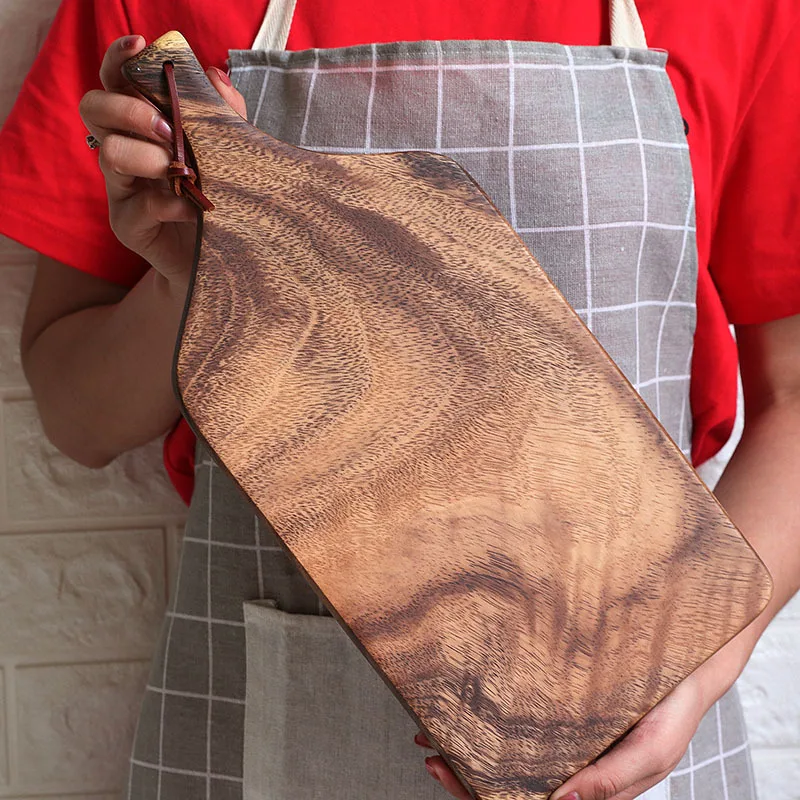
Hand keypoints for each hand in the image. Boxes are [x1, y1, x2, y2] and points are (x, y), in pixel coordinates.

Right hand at [79, 35, 246, 284]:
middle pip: (94, 108)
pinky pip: (137, 206)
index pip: (117, 81)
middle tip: (165, 128)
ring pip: (109, 154)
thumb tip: (216, 76)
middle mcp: (125, 150)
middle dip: (127, 109)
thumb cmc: (220, 199)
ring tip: (181, 170)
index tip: (139, 45)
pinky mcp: (127, 225)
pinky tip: (192, 208)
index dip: (119, 60)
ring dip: (147, 156)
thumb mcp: (230, 154)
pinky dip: (168, 203)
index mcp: (143, 126)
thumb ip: (226, 116)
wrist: (223, 255)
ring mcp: (121, 189)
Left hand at [415, 632, 752, 799]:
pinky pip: (524, 708)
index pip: (528, 799)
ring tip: (436, 722)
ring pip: (511, 741)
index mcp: (590, 781)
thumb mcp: (654, 749)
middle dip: (465, 766)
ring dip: (474, 735)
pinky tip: (472, 693)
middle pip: (510, 772)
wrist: (694, 655)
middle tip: (428, 744)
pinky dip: (495, 707)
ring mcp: (566, 727)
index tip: (445, 769)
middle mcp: (572, 757)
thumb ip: (613, 780)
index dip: (481, 792)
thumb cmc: (676, 707)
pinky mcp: (566, 698)